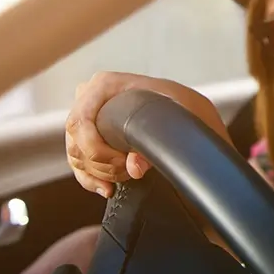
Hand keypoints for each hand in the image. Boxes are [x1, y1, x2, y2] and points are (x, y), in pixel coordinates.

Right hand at [65, 71, 231, 197]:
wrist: (196, 122)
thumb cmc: (189, 111)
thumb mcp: (185, 117)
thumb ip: (162, 139)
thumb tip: (134, 165)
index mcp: (107, 84)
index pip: (80, 119)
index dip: (95, 148)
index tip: (122, 163)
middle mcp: (92, 99)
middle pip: (77, 141)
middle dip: (101, 164)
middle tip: (129, 172)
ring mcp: (90, 120)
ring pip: (77, 155)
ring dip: (100, 173)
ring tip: (127, 176)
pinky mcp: (93, 140)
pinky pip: (79, 165)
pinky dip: (91, 181)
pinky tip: (109, 189)